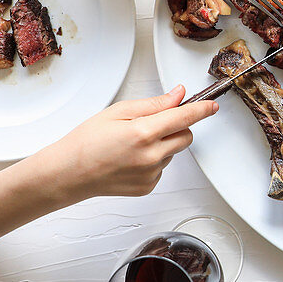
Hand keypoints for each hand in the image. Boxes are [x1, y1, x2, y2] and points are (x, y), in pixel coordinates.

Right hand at [34, 85, 217, 202]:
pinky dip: (154, 160)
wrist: (70, 172)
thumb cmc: (88, 140)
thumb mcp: (119, 111)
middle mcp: (151, 156)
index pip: (184, 118)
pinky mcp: (148, 186)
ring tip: (133, 143)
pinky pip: (162, 167)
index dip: (202, 109)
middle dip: (178, 126)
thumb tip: (179, 95)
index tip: (212, 105)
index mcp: (143, 133)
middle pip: (185, 136)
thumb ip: (155, 104)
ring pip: (173, 151)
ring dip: (163, 144)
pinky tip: (131, 158)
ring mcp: (151, 174)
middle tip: (153, 123)